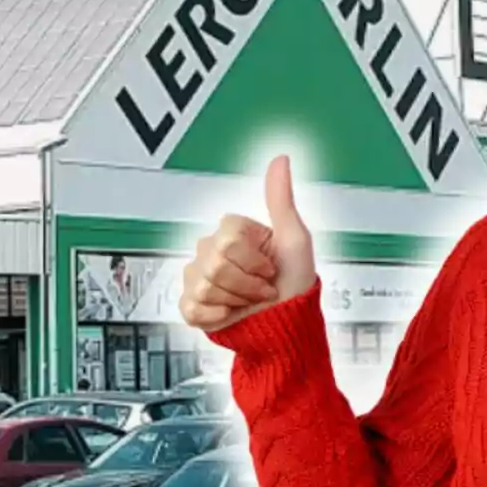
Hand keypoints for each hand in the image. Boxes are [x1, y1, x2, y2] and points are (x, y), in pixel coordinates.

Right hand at [180, 156, 317, 331]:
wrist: (287, 326)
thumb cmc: (296, 284)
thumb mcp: (295, 238)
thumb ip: (281, 198)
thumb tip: (280, 160)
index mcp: (233, 232)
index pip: (229, 238)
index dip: (254, 259)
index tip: (270, 268)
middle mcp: (212, 250)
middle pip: (216, 262)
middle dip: (247, 282)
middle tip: (262, 287)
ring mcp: (199, 277)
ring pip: (203, 285)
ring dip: (236, 299)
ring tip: (250, 300)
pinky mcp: (191, 304)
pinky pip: (190, 306)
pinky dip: (216, 315)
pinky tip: (230, 312)